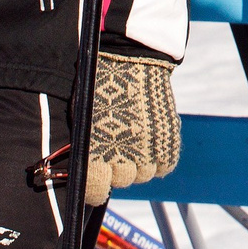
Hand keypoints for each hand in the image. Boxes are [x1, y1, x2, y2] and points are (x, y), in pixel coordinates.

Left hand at [84, 50, 180, 205]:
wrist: (130, 59)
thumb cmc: (98, 85)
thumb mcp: (81, 116)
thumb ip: (83, 146)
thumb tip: (79, 167)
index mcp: (96, 154)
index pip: (95, 190)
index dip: (94, 190)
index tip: (94, 183)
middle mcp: (123, 157)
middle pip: (122, 180)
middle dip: (116, 170)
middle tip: (114, 151)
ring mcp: (148, 150)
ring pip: (144, 174)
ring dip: (139, 164)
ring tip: (133, 143)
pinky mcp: (168, 139)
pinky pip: (164, 164)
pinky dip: (158, 158)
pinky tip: (150, 143)